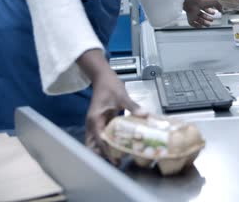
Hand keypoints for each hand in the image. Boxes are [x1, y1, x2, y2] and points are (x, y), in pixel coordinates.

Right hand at [77, 49, 146, 163]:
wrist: (103, 77)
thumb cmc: (110, 86)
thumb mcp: (122, 96)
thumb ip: (132, 106)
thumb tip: (145, 115)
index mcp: (95, 120)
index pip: (100, 140)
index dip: (107, 151)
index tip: (116, 159)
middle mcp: (92, 124)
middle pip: (94, 145)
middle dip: (103, 155)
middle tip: (117, 162)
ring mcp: (95, 123)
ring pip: (96, 142)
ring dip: (104, 150)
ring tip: (118, 158)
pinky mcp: (101, 121)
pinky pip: (102, 136)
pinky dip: (108, 142)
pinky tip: (119, 146)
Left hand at [183, 0, 222, 27]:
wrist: (192, 1)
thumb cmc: (202, 0)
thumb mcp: (214, 1)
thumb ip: (219, 5)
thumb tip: (221, 10)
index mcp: (201, 3)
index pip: (205, 8)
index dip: (210, 11)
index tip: (214, 13)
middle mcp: (196, 8)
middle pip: (202, 15)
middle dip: (207, 18)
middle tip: (212, 20)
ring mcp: (193, 13)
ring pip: (198, 20)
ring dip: (204, 23)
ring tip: (209, 25)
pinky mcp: (190, 17)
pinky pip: (192, 23)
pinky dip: (196, 26)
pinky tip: (201, 26)